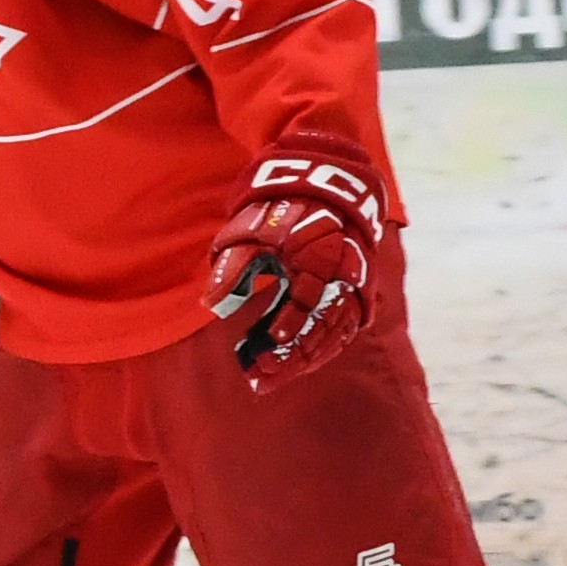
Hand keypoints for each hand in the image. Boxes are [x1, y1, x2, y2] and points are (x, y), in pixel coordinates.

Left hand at [204, 143, 380, 387]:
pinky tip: (300, 361)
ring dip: (306, 359)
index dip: (281, 337)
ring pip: (335, 333)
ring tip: (274, 376)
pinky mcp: (355, 291)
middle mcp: (340, 275)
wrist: (323, 185)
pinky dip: (324, 347)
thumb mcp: (250, 230)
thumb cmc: (280, 208)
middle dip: (291, 359)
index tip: (256, 360)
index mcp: (316, 257)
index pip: (303, 307)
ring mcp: (352, 285)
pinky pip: (344, 327)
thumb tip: (211, 305)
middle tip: (260, 380)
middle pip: (321, 329)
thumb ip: (233, 268)